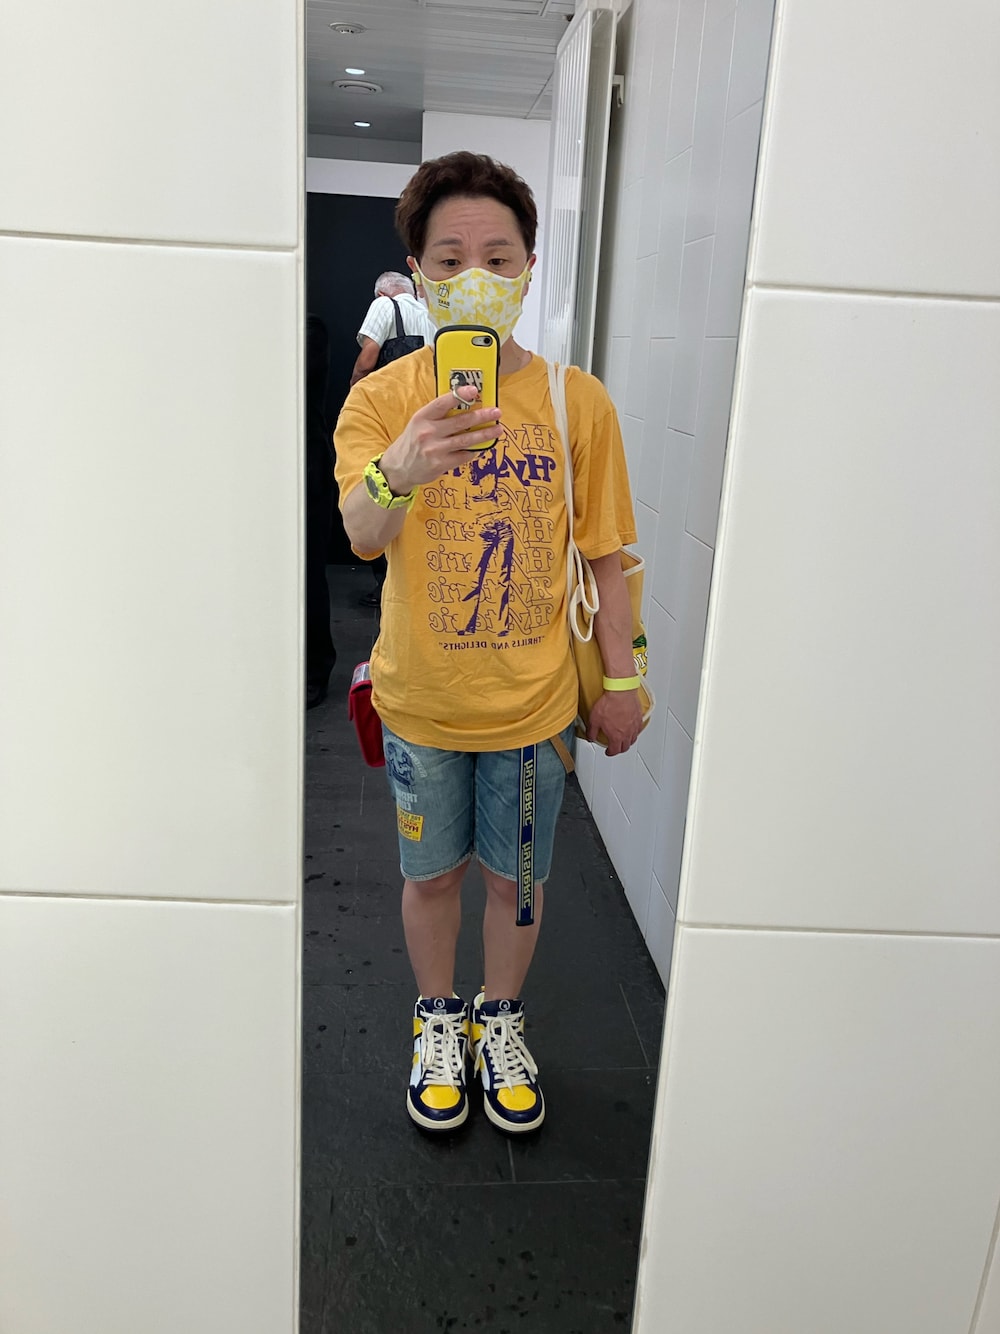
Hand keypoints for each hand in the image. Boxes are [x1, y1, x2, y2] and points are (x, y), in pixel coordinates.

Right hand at [379, 386, 500, 494]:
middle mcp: (428, 432)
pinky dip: (474, 451)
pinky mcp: (440, 464)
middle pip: (460, 421)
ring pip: (466, 440)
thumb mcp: (419, 423)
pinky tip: (482, 446)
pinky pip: (464, 456)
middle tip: (496, 412)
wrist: (398, 468)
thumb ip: (438, 415)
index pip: (443, 403)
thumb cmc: (412, 442)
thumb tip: (465, 405)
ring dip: (485, 434)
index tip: (474, 390)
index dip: (460, 395)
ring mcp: (435, 449)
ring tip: (498, 429)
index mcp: (422, 417)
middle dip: (482, 416)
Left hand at [587, 690, 642, 756]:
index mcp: (616, 736)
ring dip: (628, 742)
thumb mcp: (594, 719)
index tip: (608, 752)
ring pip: (633, 739)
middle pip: (625, 747)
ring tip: (624, 740)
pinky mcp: (639, 717)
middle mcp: (627, 733)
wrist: (621, 692)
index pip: (614, 750)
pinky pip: (638, 729)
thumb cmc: (609, 704)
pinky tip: (632, 729)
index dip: (610, 753)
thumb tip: (590, 737)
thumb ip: (592, 731)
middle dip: (620, 749)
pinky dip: (635, 732)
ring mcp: (634, 726)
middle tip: (616, 748)